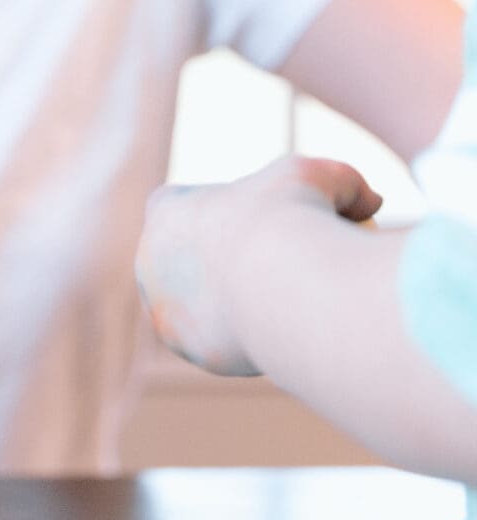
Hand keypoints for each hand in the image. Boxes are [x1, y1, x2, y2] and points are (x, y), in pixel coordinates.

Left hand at [137, 157, 380, 375]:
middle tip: (270, 272)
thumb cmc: (298, 219)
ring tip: (273, 307)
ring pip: (193, 301)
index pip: (184, 205)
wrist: (281, 280)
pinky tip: (268, 335)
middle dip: (218, 263)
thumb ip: (344, 186)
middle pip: (187, 257)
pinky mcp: (178, 339)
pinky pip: (206, 340)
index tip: (259, 224)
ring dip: (224, 304)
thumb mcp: (328, 180)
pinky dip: (235, 340)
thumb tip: (369, 204)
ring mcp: (158, 299)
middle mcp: (150, 253)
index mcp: (168, 209)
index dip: (222, 213)